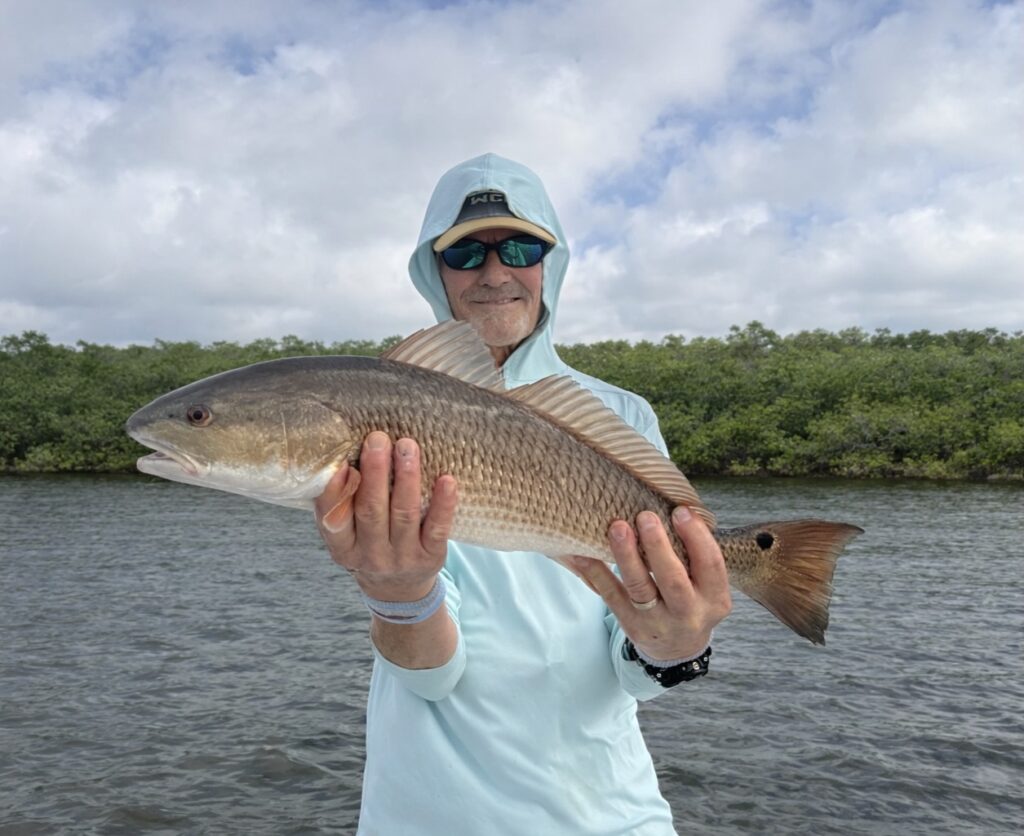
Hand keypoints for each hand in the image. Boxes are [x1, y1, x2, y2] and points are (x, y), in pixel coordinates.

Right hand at [313, 432, 457, 601]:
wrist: (399, 590)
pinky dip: (443, 503)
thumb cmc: (369, 546)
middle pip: (371, 510)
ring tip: (407, 446)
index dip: (336, 494)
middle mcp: (371, 556)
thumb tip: (341, 456)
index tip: (342, 463)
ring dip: (406, 477)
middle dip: (375, 473)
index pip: (335, 521)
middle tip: (378, 439)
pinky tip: (446, 479)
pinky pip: (437, 527)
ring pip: (404, 513)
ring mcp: (402, 558)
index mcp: (343, 549)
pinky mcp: (431, 557)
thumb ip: (341, 504)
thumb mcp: (347, 535)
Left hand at [571, 506, 730, 660]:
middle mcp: (689, 613)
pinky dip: (596, 573)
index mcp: (715, 598)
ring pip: (639, 588)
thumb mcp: (706, 586)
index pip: (711, 565)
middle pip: (673, 580)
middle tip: (645, 516)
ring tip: (617, 528)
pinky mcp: (631, 625)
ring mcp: (658, 622)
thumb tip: (670, 506)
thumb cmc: (691, 600)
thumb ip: (694, 555)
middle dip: (658, 546)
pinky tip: (582, 553)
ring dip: (626, 555)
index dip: (696, 536)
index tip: (679, 511)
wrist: (677, 649)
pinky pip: (611, 596)